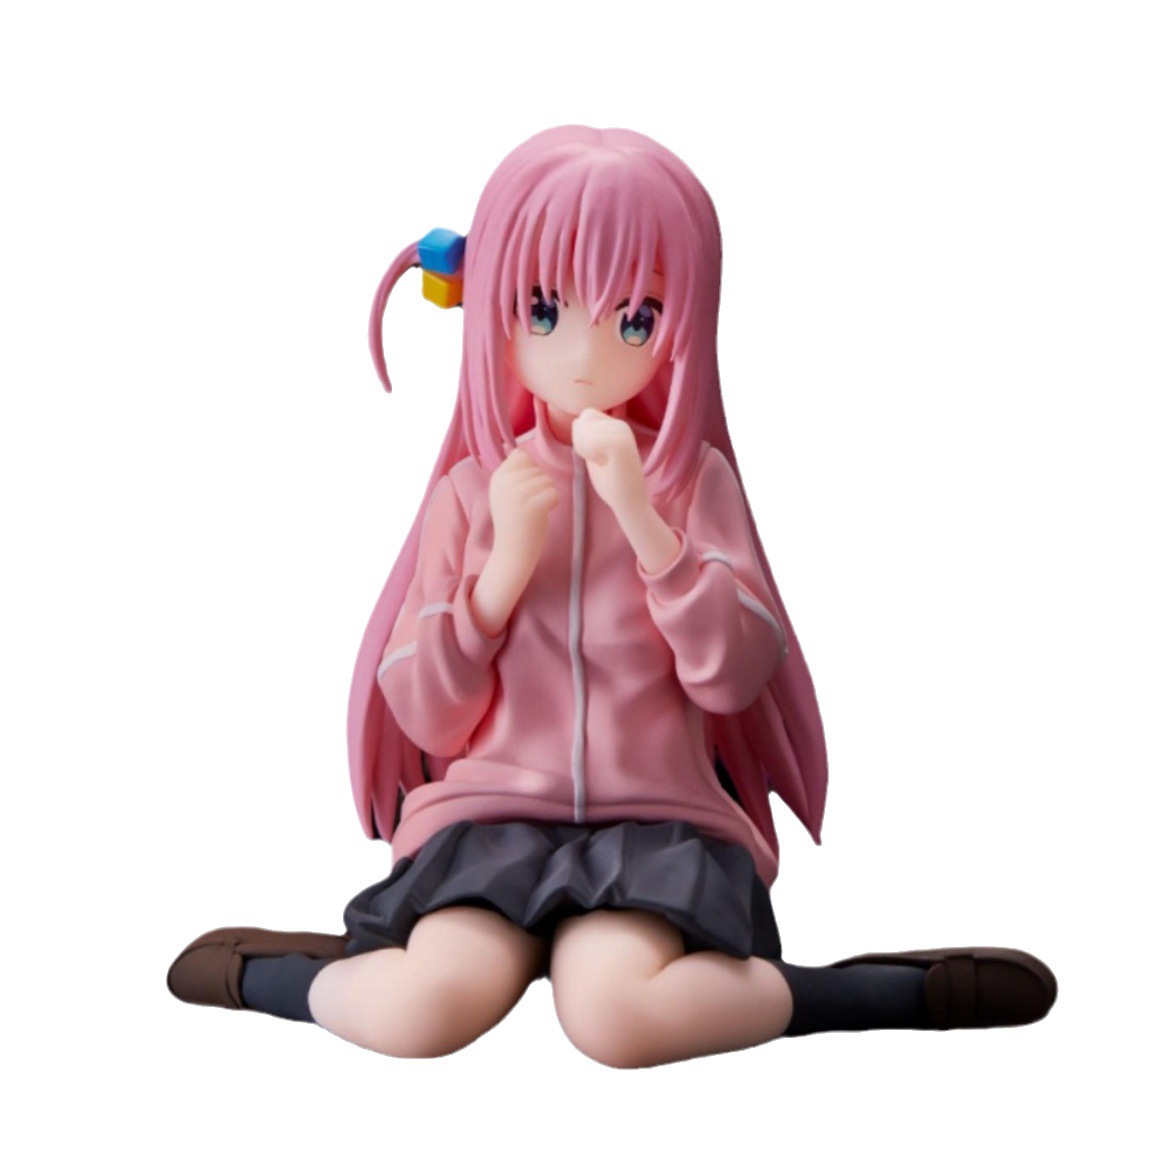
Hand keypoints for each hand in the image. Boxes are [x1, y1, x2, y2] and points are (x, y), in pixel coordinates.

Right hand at [488, 448, 558, 577]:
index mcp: (497, 476)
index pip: (522, 457)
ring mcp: (518, 493)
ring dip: (547, 496)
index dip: (530, 473)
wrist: (511, 552)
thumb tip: (519, 452)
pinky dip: (553, 504)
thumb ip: (511, 473)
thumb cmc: (513, 522)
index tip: (523, 492)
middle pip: (538, 469)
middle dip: (540, 486)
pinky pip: (554, 493)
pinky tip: (541, 515)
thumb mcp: (503, 493)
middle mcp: (505, 482)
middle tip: (528, 506)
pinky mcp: (532, 506)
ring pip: (548, 481)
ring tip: (533, 511)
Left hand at [572, 409, 680, 573]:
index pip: (586, 416)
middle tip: (599, 461)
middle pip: (583, 419)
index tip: (596, 455)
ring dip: (585, 449)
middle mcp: (621, 425)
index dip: (582, 436)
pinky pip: (590, 440)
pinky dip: (590, 454)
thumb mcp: (595, 455)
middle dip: (580, 441)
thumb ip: (587, 438)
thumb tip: (577, 421)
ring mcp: (622, 432)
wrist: (629, 504)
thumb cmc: (611, 484)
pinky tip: (605, 464)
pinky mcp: (621, 443)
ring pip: (584, 428)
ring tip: (603, 463)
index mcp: (617, 426)